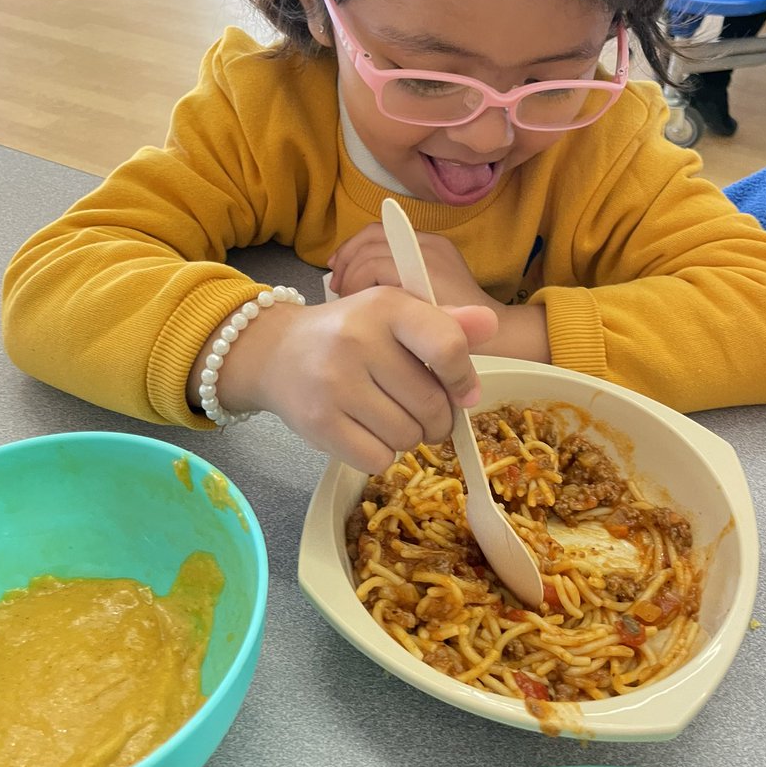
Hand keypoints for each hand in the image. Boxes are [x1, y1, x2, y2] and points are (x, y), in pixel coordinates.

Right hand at [207, 288, 498, 472]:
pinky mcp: (318, 423)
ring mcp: (335, 383)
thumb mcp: (393, 313)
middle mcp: (358, 341)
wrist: (275, 351)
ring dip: (409, 436)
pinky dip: (380, 454)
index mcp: (386, 307)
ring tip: (388, 416)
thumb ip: (444, 322)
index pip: (447, 347)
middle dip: (437, 417)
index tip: (463, 391)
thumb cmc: (348, 333)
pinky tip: (366, 431)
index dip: (464, 379)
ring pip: (408, 437)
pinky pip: (378, 459)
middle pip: (433, 405)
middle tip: (421, 410)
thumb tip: (490, 323)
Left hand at [327, 221, 551, 366]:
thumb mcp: (424, 298)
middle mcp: (428, 242)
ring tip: (348, 300)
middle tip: (337, 286)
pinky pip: (374, 268)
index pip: (377, 232)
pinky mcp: (422, 271)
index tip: (338, 271)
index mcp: (429, 244)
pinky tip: (362, 306)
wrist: (495, 337)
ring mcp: (426, 254)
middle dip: (346, 261)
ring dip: (351, 277)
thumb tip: (353, 282)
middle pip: (369, 238)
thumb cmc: (455, 327)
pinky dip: (359, 285)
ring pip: (368, 253)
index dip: (351, 248)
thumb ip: (398, 283)